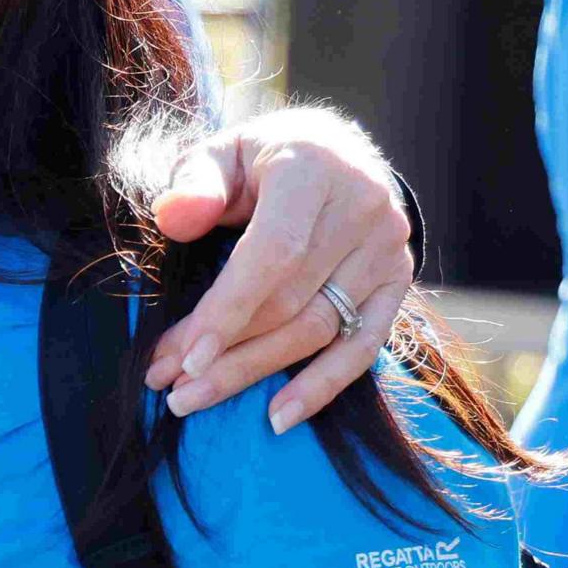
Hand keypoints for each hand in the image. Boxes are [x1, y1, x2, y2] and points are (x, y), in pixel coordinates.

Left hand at [145, 106, 414, 428]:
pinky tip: (279, 417)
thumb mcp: (222, 152)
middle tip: (169, 383)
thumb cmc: (263, 158)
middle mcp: (362, 210)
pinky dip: (321, 386)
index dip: (229, 309)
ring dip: (254, 372)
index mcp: (314, 170)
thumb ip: (196, 182)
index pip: (274, 254)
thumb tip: (173, 218)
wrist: (336, 151)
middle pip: (291, 301)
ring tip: (194, 397)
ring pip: (318, 330)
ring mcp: (388, 250)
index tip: (184, 356)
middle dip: (225, 351)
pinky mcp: (398, 282)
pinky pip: (362, 346)